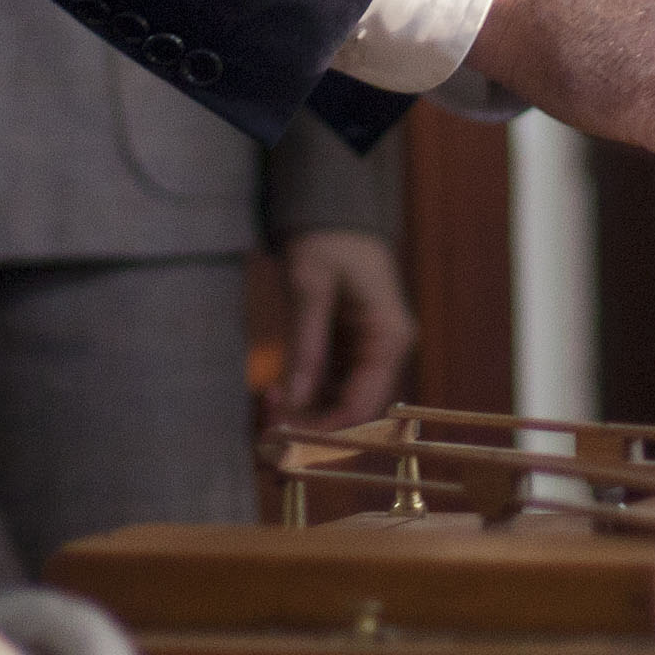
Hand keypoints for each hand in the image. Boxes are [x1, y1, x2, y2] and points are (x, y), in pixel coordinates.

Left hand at [270, 227, 416, 430]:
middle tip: (267, 432)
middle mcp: (386, 351)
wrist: (333, 212)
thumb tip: (294, 400)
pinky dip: (303, 397)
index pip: (364, 404)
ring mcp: (369, 353)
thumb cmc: (328, 240)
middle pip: (353, 411)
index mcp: (389, 336)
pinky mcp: (350, 351)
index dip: (327, 431)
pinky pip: (329, 388)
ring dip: (304, 415)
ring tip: (265, 407)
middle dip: (312, 427)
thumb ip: (306, 345)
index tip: (286, 441)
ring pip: (339, 404)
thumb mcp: (311, 288)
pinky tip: (275, 394)